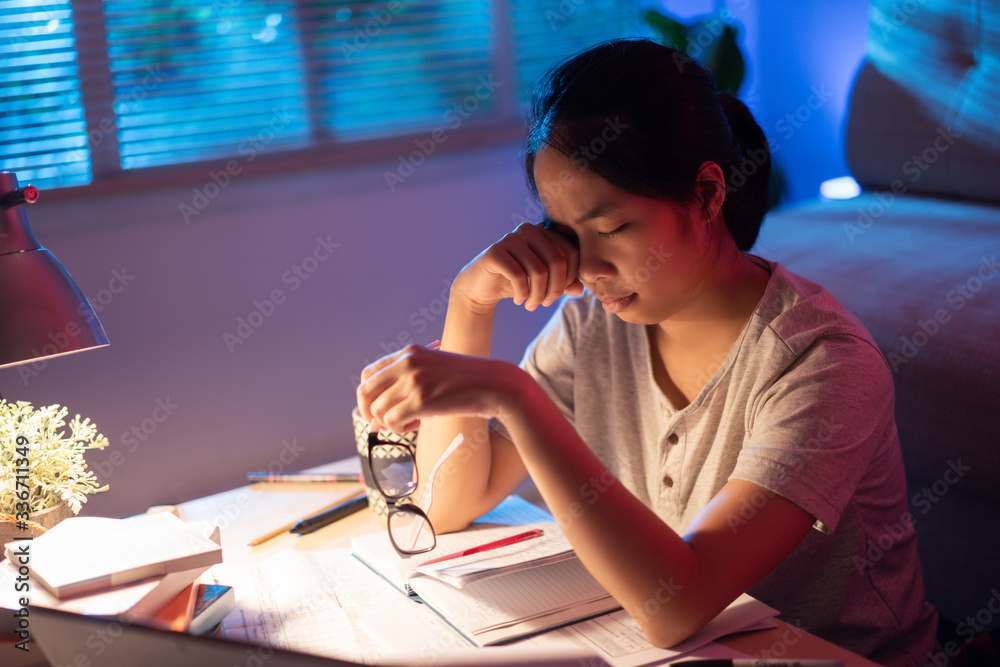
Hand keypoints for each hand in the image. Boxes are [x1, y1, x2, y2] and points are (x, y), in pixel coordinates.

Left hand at [356, 345, 519, 433]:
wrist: (495, 384)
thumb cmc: (467, 382)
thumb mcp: (434, 369)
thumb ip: (408, 381)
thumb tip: (377, 412)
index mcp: (409, 353)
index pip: (369, 374)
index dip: (369, 395)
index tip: (379, 409)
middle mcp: (407, 363)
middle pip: (365, 392)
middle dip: (370, 412)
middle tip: (387, 422)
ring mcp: (413, 381)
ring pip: (377, 410)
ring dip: (391, 422)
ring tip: (412, 420)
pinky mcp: (421, 400)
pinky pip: (392, 421)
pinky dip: (400, 428)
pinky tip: (419, 423)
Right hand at [454, 221, 583, 312]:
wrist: (482, 286)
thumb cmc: (517, 282)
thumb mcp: (544, 283)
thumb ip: (564, 283)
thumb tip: (580, 288)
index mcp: (545, 232)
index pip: (571, 252)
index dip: (570, 278)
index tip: (558, 295)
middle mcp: (529, 230)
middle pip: (557, 261)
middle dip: (555, 289)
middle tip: (545, 303)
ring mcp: (511, 238)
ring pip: (539, 271)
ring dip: (538, 295)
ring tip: (532, 305)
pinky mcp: (495, 252)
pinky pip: (519, 276)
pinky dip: (522, 294)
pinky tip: (518, 300)